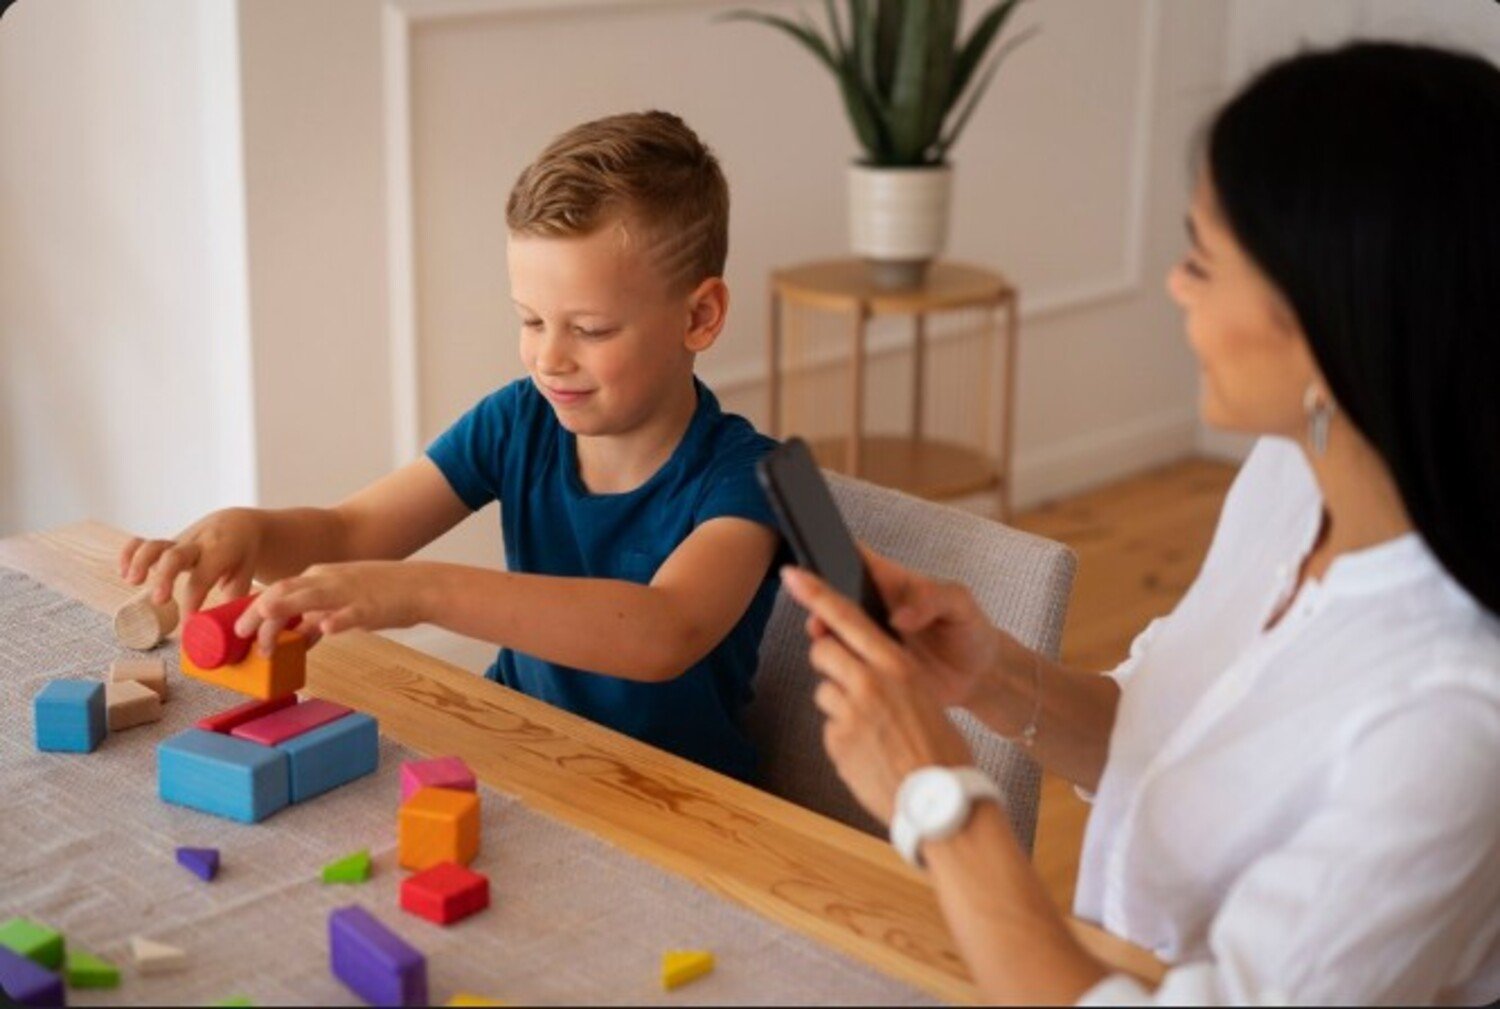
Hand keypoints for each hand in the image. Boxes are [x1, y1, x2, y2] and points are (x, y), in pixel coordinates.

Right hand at [119, 508, 265, 612]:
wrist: (238, 525)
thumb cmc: (241, 556)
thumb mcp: (245, 576)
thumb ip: (235, 600)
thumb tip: (229, 631)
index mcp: (221, 554)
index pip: (203, 578)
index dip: (194, 601)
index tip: (189, 624)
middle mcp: (198, 545)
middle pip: (176, 556)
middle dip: (164, 577)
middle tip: (159, 600)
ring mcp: (179, 542)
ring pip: (156, 545)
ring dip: (140, 561)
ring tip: (132, 582)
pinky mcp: (167, 543)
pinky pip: (143, 542)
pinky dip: (130, 553)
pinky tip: (123, 572)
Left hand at [234, 561, 427, 654]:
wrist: (421, 586)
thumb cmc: (380, 596)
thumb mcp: (340, 603)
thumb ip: (315, 620)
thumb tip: (293, 639)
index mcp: (318, 577)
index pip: (277, 590)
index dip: (254, 610)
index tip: (240, 630)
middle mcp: (327, 581)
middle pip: (283, 591)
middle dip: (258, 612)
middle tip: (240, 634)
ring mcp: (348, 592)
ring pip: (310, 597)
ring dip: (284, 611)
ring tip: (264, 626)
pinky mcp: (370, 606)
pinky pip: (351, 613)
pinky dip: (338, 620)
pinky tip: (327, 629)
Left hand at [781, 566, 973, 824]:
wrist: (943, 804)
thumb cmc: (944, 749)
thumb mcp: (926, 696)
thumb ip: (892, 675)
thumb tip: (864, 664)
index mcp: (897, 665)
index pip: (848, 619)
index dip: (816, 594)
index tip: (792, 576)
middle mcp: (870, 684)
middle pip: (824, 650)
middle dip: (829, 659)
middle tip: (848, 678)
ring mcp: (850, 714)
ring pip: (824, 692)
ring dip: (840, 704)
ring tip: (873, 730)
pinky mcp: (837, 744)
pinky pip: (829, 728)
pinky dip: (845, 738)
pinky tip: (870, 754)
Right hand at [805, 548, 1002, 710]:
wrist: (979, 677)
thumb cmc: (969, 630)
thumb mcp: (960, 604)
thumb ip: (934, 598)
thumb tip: (899, 616)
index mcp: (891, 582)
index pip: (854, 558)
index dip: (832, 553)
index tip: (816, 559)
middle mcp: (872, 611)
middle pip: (831, 598)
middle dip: (817, 603)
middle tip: (817, 615)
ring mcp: (868, 642)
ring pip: (831, 634)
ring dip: (824, 637)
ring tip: (823, 639)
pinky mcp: (870, 672)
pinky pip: (845, 668)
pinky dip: (838, 669)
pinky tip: (843, 673)